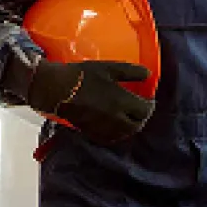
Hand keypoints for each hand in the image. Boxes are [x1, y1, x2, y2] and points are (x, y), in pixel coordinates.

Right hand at [28, 59, 154, 144]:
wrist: (57, 89)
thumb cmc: (83, 75)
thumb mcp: (108, 68)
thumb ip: (131, 72)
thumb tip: (148, 75)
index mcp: (122, 102)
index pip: (146, 110)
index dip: (149, 105)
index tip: (148, 99)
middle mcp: (117, 119)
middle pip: (137, 125)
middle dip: (141, 117)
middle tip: (139, 109)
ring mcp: (104, 128)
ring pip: (125, 133)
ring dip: (130, 126)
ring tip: (127, 117)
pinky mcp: (92, 132)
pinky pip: (110, 137)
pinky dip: (116, 132)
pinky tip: (113, 125)